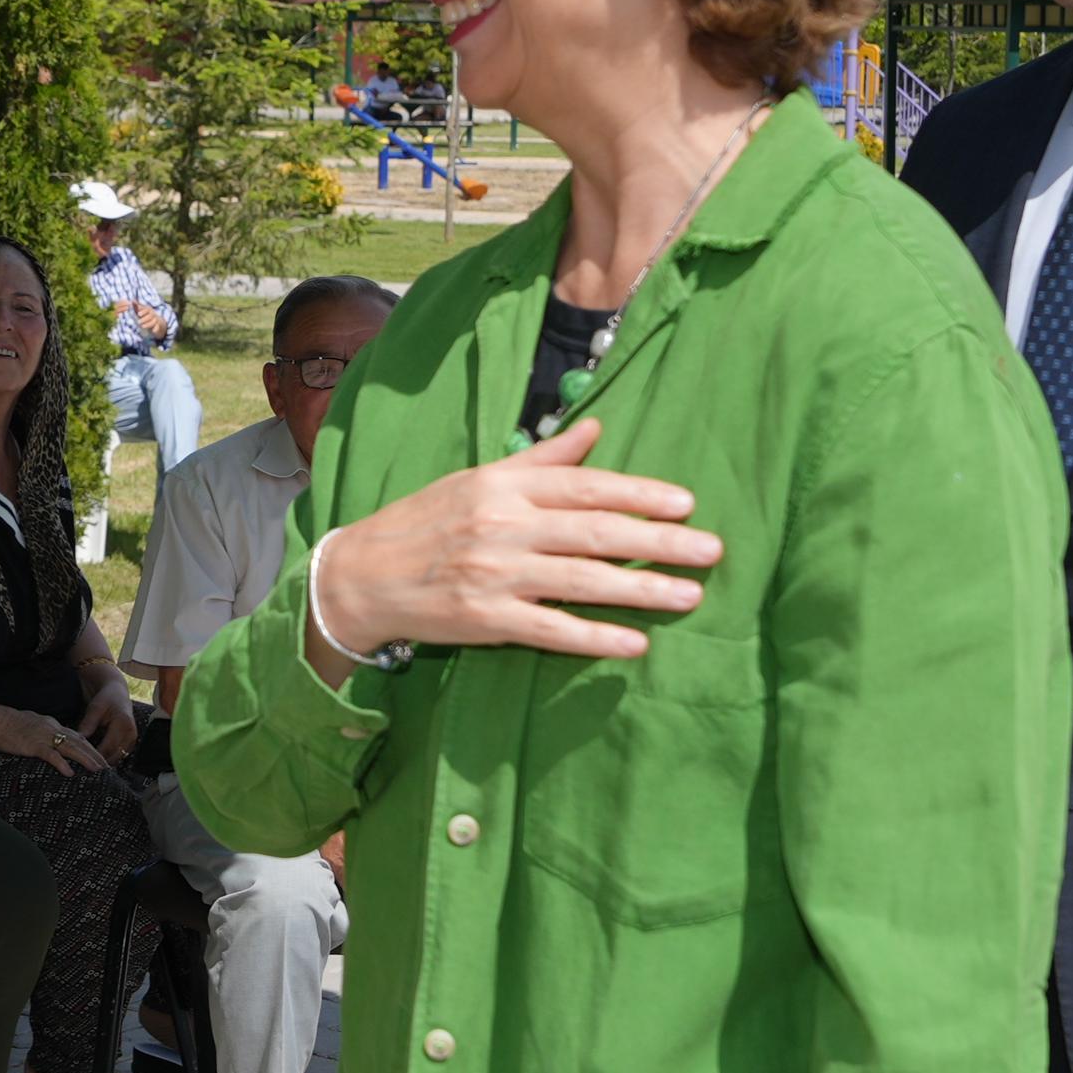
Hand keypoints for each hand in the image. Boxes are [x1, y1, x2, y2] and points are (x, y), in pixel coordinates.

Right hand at [17, 707, 112, 775]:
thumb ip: (42, 730)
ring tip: (98, 770)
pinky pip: (51, 756)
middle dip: (94, 754)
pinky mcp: (33, 746)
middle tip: (106, 766)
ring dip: (86, 759)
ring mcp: (43, 737)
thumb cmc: (7, 723)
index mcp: (51, 724)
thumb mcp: (30, 723)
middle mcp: (51, 729)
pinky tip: (71, 773)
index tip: (98, 756)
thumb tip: (49, 740)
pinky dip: (62, 764)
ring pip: (71, 748)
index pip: (75, 735)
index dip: (88, 747)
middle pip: (79, 742)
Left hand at [76, 677, 144, 759]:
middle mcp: (131, 734)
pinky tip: (97, 757)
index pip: (108, 747)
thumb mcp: (95, 708)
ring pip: (117, 759)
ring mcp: (132, 740)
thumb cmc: (105, 699)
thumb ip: (88, 724)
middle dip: (98, 762)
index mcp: (123, 724)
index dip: (94, 756)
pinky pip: (119, 756)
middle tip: (83, 765)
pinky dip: (108, 758)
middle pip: (114, 756)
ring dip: (104, 762)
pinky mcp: (131, 743)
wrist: (117, 694)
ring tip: (88, 762)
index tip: (81, 760)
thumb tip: (78, 739)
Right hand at [308, 417, 721, 669]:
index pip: (585, 486)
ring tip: (689, 596)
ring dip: (641, 589)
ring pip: (582, 581)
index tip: (686, 504)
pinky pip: (550, 629)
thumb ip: (543, 459)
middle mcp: (503, 525)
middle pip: (596, 532)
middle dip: (660, 542)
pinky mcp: (484, 619)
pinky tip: (635, 643)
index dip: (639, 494)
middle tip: (711, 551)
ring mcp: (494, 574)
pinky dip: (594, 637)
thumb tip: (596, 429)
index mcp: (504, 485)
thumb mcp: (480, 479)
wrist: (361, 575)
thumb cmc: (425, 522)